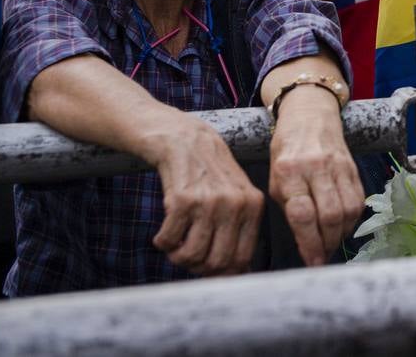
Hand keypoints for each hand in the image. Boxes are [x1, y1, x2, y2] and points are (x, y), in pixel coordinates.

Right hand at [150, 117, 264, 275]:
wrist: (187, 142)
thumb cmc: (212, 176)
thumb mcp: (238, 197)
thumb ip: (241, 230)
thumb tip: (238, 273)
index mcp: (253, 207)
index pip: (242, 259)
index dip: (222, 272)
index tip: (208, 269)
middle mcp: (235, 205)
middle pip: (216, 262)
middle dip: (197, 268)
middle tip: (187, 257)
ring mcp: (209, 202)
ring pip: (191, 255)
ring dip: (177, 257)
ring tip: (174, 245)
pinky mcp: (182, 200)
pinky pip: (169, 240)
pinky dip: (162, 242)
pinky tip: (164, 233)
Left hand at [266, 87, 362, 265]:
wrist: (310, 116)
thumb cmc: (286, 152)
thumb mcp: (275, 179)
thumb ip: (288, 208)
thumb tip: (305, 243)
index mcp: (288, 172)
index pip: (302, 214)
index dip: (309, 243)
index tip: (312, 262)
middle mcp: (315, 168)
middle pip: (330, 215)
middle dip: (327, 243)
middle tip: (321, 257)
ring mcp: (337, 166)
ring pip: (348, 210)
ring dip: (341, 234)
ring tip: (331, 243)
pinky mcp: (353, 167)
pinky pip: (358, 200)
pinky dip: (352, 220)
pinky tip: (342, 226)